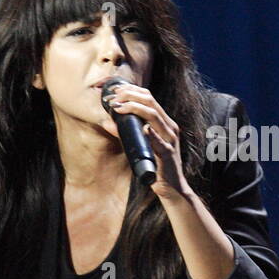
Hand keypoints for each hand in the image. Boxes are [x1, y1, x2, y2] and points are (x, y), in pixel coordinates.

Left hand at [101, 83, 190, 200]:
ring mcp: (170, 140)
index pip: (149, 98)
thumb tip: (106, 121)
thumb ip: (126, 133)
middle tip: (113, 98)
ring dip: (134, 108)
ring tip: (118, 107)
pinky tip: (144, 129)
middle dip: (130, 96)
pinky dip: (152, 134)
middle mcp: (169, 127)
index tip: (115, 91)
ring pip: (154, 116)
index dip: (132, 90)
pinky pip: (160, 142)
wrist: (172, 188)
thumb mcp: (139, 145)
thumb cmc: (156, 166)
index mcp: (164, 123)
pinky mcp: (168, 154)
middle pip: (151, 102)